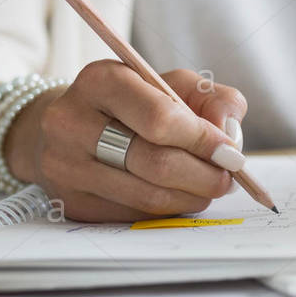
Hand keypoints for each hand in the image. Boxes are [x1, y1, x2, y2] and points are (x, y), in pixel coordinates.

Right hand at [4, 61, 248, 221]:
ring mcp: (66, 166)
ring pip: (147, 196)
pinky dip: (167, 209)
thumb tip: (229, 136)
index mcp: (101, 81)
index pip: (160, 118)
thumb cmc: (132, 103)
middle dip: (204, 175)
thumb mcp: (172, 84)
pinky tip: (178, 195)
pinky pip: (134, 215)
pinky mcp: (70, 202)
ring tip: (208, 187)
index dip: (203, 140)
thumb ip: (211, 100)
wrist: (65, 128)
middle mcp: (72, 122)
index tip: (231, 153)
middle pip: (155, 163)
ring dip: (191, 196)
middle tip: (227, 178)